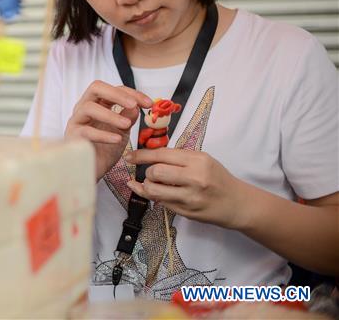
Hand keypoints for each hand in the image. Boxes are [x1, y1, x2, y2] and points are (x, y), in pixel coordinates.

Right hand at [64, 81, 152, 180]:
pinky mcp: (73, 137)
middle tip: (133, 104)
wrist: (92, 171)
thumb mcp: (121, 132)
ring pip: (89, 108)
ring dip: (110, 115)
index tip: (148, 103)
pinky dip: (104, 134)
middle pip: (96, 88)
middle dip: (117, 94)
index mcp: (97, 104)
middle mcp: (84, 108)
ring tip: (126, 125)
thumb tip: (136, 105)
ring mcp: (76, 121)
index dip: (132, 93)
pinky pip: (86, 131)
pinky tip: (117, 140)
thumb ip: (127, 117)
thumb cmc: (104, 150)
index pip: (113, 89)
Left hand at [125, 148, 245, 228]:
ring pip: (154, 191)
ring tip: (153, 184)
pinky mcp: (187, 212)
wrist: (237, 203)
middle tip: (151, 173)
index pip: (162, 154)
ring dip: (147, 186)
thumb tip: (148, 154)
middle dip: (147, 172)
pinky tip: (153, 193)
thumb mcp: (203, 160)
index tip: (130, 157)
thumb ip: (178, 157)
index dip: (141, 155)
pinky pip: (161, 203)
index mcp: (198, 160)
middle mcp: (195, 178)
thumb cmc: (217, 178)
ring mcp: (190, 197)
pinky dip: (154, 197)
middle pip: (155, 172)